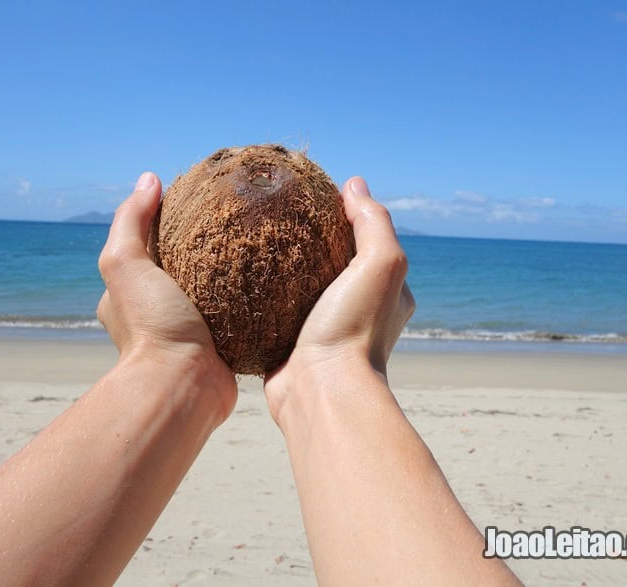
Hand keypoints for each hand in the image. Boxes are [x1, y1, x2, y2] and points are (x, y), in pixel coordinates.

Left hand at [97, 172, 236, 420]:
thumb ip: (131, 221)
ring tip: (258, 245)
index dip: (167, 223)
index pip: (146, 247)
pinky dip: (250, 299)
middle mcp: (156, 314)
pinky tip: (271, 280)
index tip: (197, 203)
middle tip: (234, 222)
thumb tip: (149, 179)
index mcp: (129, 296)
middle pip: (181, 268)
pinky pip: (238, 314)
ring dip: (231, 274)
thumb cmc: (152, 326)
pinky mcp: (221, 347)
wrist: (184, 386)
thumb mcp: (127, 263)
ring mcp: (189, 332)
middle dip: (202, 248)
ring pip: (212, 291)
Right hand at [264, 176, 414, 421]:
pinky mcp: (290, 344)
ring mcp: (323, 329)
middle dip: (309, 242)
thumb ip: (373, 222)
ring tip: (254, 241)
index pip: (367, 242)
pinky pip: (274, 311)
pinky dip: (262, 295)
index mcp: (386, 292)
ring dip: (282, 269)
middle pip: (332, 263)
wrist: (320, 391)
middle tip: (278, 217)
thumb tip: (354, 184)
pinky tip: (241, 276)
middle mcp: (358, 311)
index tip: (313, 197)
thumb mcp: (379, 264)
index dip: (344, 217)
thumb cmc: (355, 329)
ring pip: (300, 287)